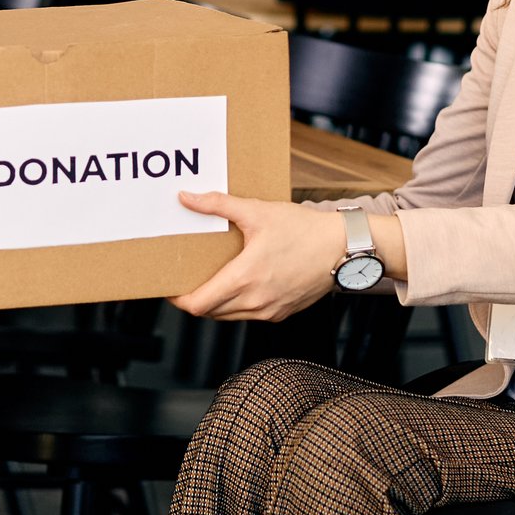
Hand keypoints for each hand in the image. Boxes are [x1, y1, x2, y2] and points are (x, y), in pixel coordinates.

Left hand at [167, 192, 346, 320]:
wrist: (343, 248)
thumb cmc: (304, 229)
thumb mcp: (258, 212)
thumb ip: (218, 205)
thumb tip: (186, 198)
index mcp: (245, 278)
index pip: (198, 305)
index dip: (178, 299)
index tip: (171, 286)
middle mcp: (255, 301)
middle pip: (208, 312)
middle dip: (194, 298)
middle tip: (188, 278)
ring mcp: (269, 311)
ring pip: (228, 316)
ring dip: (215, 302)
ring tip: (213, 278)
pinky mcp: (281, 313)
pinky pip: (248, 315)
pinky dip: (237, 304)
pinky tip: (240, 282)